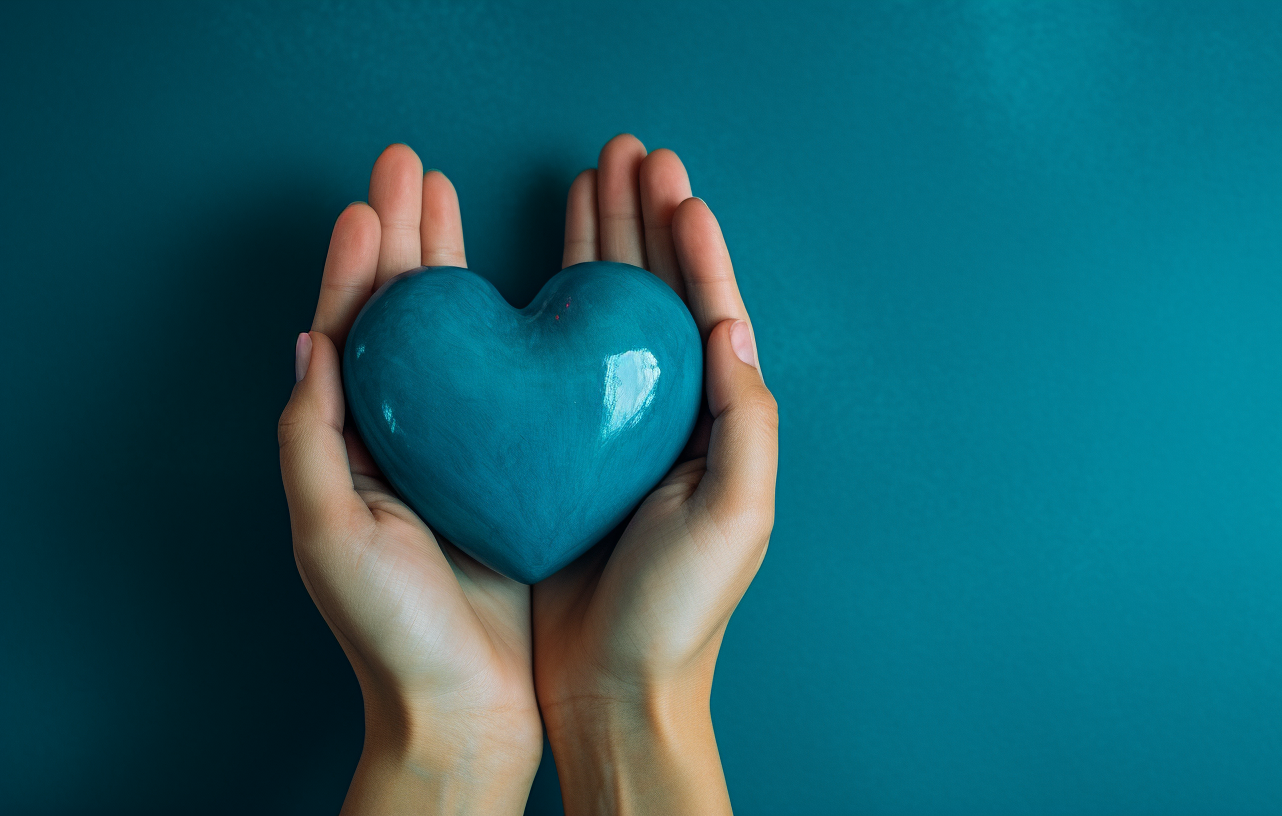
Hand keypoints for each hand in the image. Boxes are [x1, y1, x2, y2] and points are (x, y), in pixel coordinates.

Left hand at [278, 145, 540, 814]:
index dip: (362, 258)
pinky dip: (515, 322)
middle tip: (413, 164)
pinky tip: (531, 283)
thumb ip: (311, 435)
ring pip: (457, 333)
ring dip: (454, 260)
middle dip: (406, 234)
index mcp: (353, 442)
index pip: (354, 328)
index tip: (377, 194)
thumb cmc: (389, 632)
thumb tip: (312, 336)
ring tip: (457, 194)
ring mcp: (463, 448)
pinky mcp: (517, 468)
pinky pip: (513, 378)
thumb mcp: (329, 533)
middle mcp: (407, 435)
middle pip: (404, 314)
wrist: (467, 707)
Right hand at [534, 135, 779, 814]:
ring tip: (588, 180)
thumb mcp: (736, 515)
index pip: (710, 312)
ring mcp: (610, 429)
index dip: (693, 247)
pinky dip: (551, 308)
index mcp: (717, 423)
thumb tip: (729, 324)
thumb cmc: (679, 611)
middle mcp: (667, 415)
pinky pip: (555, 361)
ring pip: (608, 316)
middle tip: (626, 153)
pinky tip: (537, 270)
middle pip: (657, 296)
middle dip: (644, 221)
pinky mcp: (558, 452)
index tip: (672, 186)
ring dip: (602, 246)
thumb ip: (743, 417)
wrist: (608, 686)